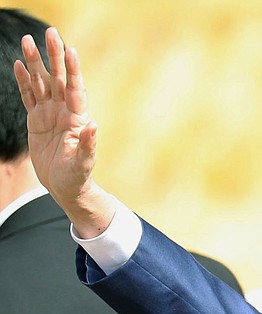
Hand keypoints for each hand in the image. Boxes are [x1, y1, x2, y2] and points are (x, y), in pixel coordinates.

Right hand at [14, 27, 113, 235]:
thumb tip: (94, 126)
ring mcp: (50, 114)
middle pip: (58, 79)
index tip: (71, 50)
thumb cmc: (77, 177)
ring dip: (35, 63)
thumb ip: (88, 145)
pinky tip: (20, 65)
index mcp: (77, 119)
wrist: (65, 187)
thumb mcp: (82, 164)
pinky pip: (29, 96)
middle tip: (49, 32)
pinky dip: (24, 81)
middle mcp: (64, 112)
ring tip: (28, 41)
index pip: (75, 89)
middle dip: (53, 56)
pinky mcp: (36, 120)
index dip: (73, 70)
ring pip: (41, 83)